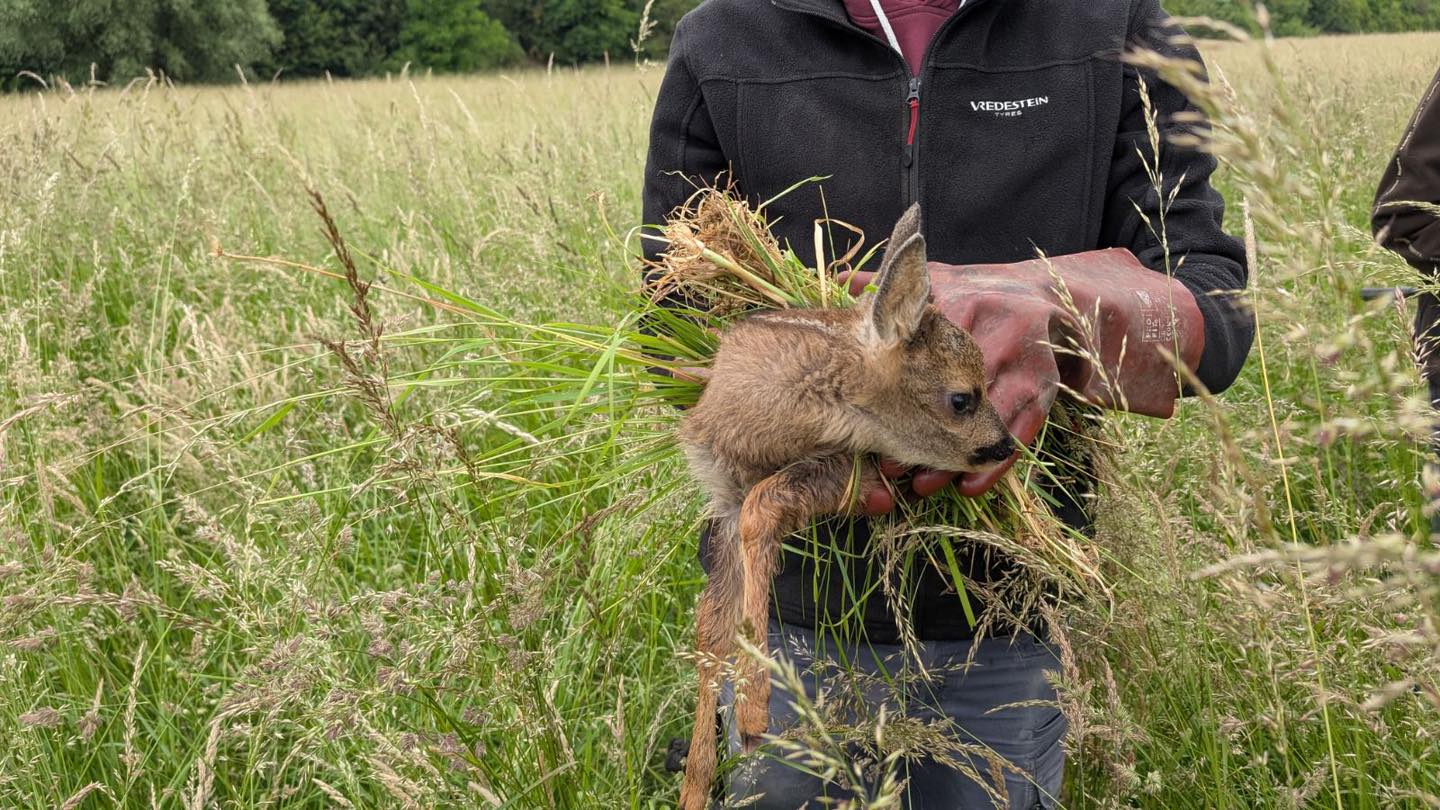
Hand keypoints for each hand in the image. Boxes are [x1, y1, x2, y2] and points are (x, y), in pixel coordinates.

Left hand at [846, 248, 1204, 507]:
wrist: (1056, 296)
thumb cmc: (986, 294)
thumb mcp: (945, 279)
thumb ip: (895, 282)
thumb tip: (849, 282)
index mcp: (962, 305)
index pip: (922, 354)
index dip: (891, 392)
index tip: (867, 421)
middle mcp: (994, 332)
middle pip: (952, 395)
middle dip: (918, 437)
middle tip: (890, 467)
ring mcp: (1023, 362)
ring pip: (984, 422)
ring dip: (953, 461)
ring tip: (923, 486)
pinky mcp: (1045, 387)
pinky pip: (1020, 433)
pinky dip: (995, 466)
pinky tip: (969, 487)